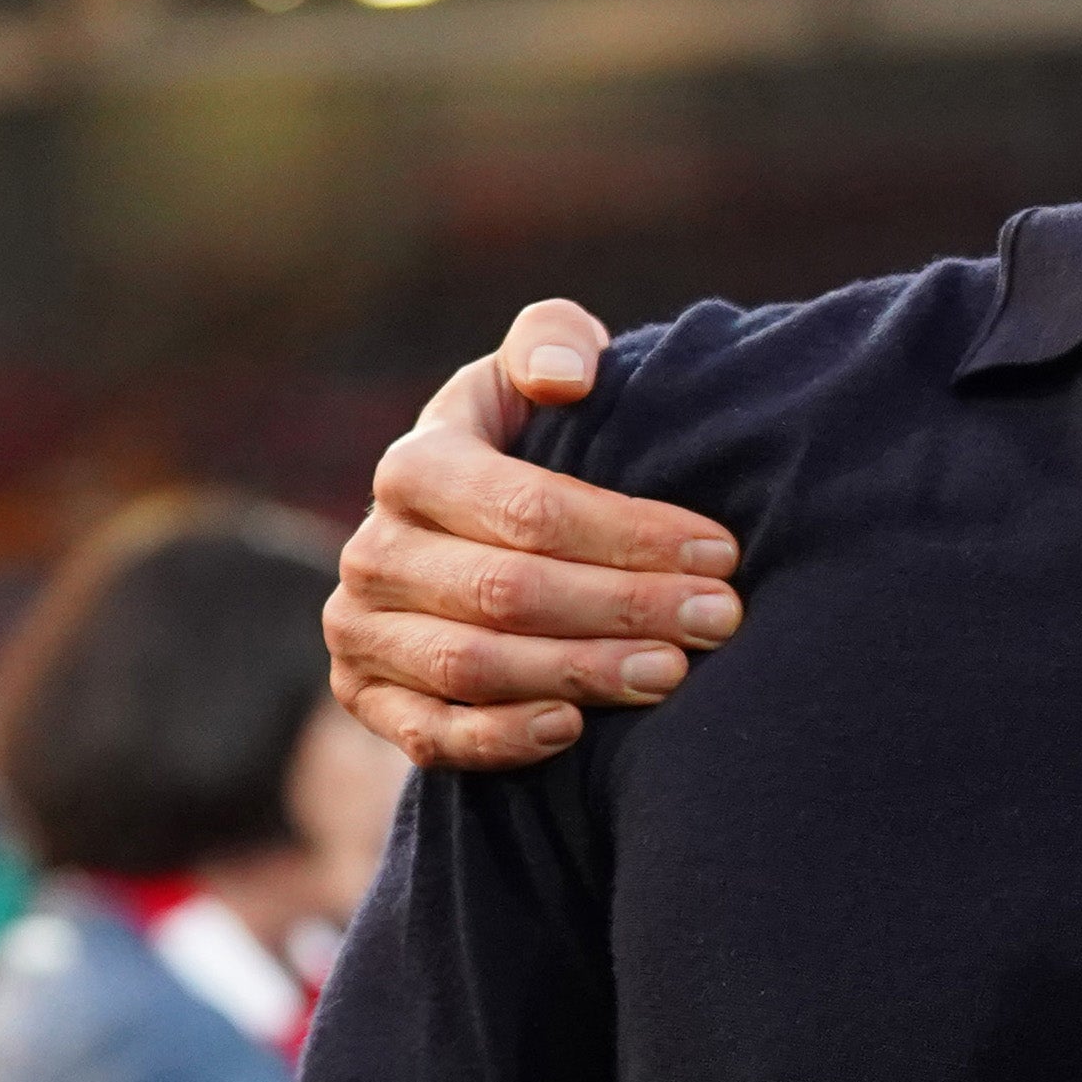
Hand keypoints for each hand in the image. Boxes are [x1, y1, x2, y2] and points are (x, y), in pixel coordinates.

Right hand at [323, 300, 745, 767]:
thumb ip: (554, 344)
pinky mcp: (364, 698)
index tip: (721, 552)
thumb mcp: (537, 381)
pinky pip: (428, 734)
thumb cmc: (530, 449)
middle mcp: (373, 550)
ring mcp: (360, 630)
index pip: (525, 508)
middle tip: (720, 620)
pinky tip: (575, 728)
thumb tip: (565, 378)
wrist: (467, 538)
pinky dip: (501, 738)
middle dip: (626, 607)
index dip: (629, 534)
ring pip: (473, 666)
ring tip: (674, 672)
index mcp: (415, 465)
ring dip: (581, 673)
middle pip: (507, 591)